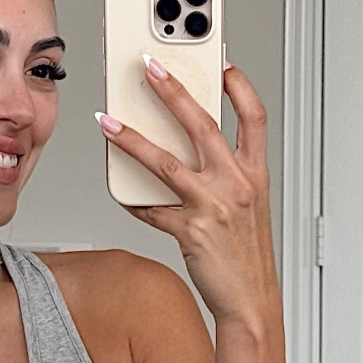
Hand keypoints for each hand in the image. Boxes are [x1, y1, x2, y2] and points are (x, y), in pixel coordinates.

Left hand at [97, 57, 278, 324]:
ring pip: (165, 162)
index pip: (253, 117)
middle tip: (149, 67)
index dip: (239, 86)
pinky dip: (133, 200)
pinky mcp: (190, 231)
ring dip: (131, 139)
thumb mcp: (249, 205)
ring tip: (107, 121)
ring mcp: (213, 206)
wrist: (251, 300)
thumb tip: (192, 149)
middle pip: (203, 125)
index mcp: (255, 173)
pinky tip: (120, 191)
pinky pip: (152, 210)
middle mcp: (236, 184)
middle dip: (173, 91)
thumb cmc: (247, 255)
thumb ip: (227, 173)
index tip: (222, 63)